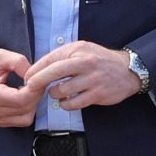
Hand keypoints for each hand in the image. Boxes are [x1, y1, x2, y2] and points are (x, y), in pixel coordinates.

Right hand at [0, 49, 40, 127]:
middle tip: (35, 81)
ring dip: (32, 103)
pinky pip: (22, 120)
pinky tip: (22, 96)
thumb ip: (19, 63)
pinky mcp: (0, 121)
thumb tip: (35, 76)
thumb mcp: (1, 56)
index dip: (35, 89)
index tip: (37, 79)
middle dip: (36, 95)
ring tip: (28, 89)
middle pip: (26, 109)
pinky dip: (27, 109)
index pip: (22, 99)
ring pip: (27, 118)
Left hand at [24, 41, 139, 109]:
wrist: (127, 70)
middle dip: (37, 82)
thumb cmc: (99, 60)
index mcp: (77, 50)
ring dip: (54, 94)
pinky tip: (66, 101)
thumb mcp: (81, 50)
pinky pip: (73, 103)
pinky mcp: (97, 94)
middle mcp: (84, 62)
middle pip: (52, 73)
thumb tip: (38, 68)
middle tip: (31, 89)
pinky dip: (65, 104)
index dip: (35, 70)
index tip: (28, 78)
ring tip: (57, 93)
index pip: (49, 59)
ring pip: (61, 90)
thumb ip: (62, 57)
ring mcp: (91, 79)